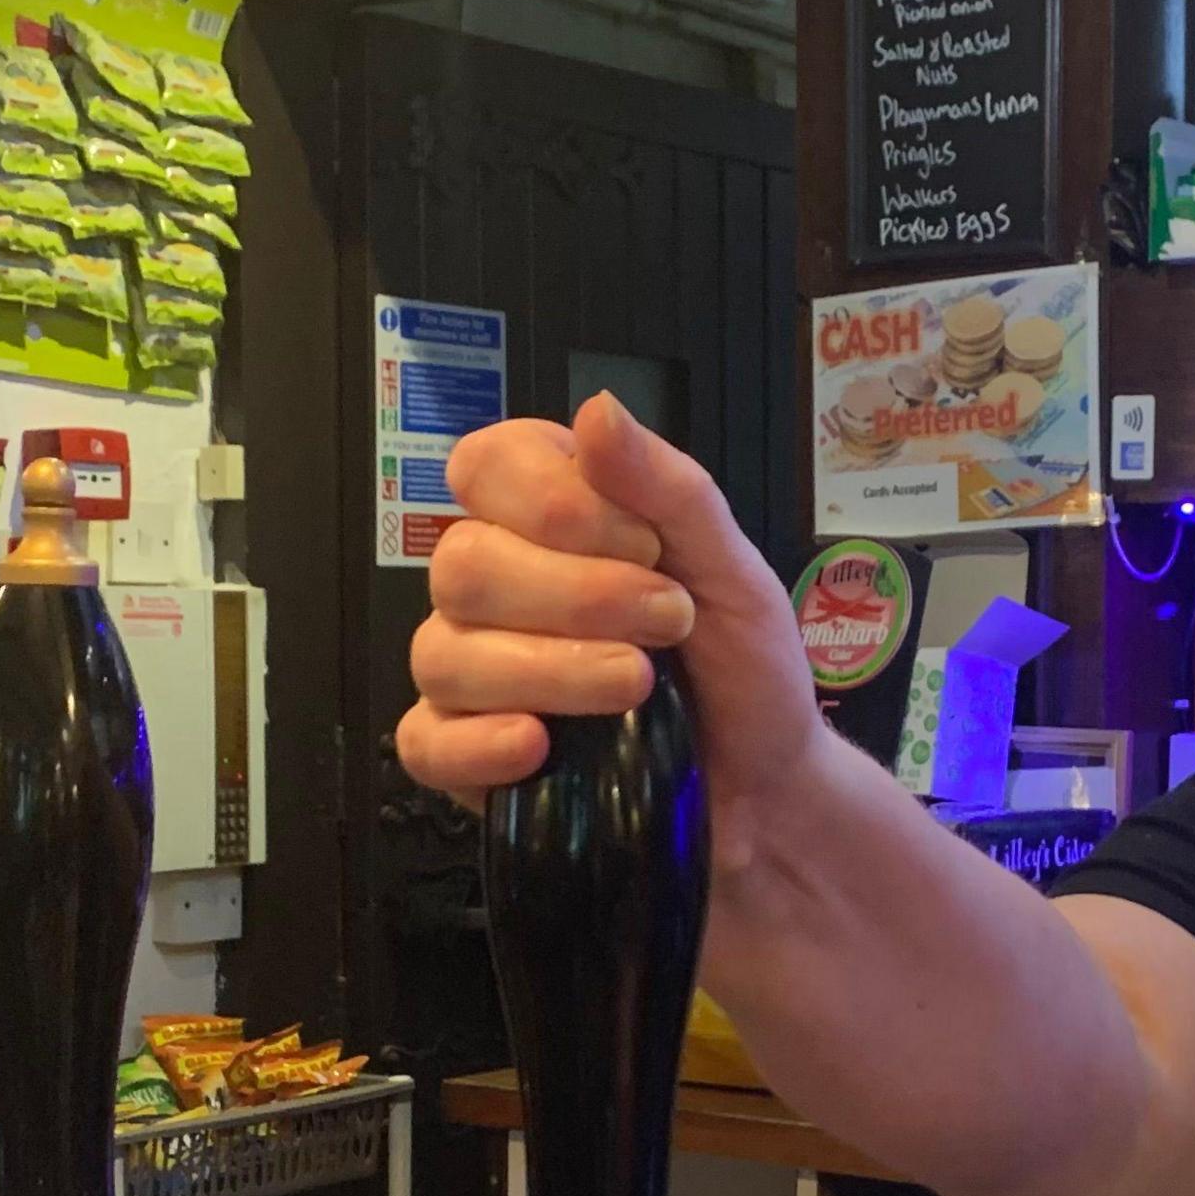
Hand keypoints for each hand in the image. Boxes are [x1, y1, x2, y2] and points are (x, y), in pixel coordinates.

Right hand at [399, 395, 820, 818]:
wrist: (766, 786)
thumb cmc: (743, 670)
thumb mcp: (732, 570)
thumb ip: (669, 488)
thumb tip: (597, 409)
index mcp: (546, 522)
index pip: (486, 467)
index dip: (556, 502)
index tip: (646, 545)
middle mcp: (495, 589)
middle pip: (463, 563)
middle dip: (578, 594)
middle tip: (667, 621)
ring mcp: (472, 673)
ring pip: (447, 653)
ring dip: (555, 668)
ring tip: (639, 687)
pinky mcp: (468, 757)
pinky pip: (428, 743)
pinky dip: (482, 745)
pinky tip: (541, 744)